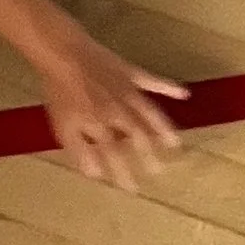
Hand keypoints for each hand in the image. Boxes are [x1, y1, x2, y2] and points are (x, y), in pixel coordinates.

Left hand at [38, 38, 188, 187]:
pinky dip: (169, 88)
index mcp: (102, 126)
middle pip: (138, 136)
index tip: (134, 189)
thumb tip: (96, 173)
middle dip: (148, 155)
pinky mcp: (131, 73)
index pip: (116, 155)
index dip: (125, 173)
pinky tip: (184, 94)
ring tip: (175, 142)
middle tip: (159, 170)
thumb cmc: (60, 93)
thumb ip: (80, 151)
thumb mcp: (64, 128)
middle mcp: (120, 112)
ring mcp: (128, 91)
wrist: (64, 55)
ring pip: (151, 113)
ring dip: (163, 129)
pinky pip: (154, 81)